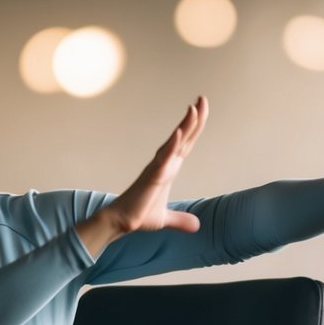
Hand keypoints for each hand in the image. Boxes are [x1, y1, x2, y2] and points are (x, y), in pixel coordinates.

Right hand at [77, 96, 208, 255]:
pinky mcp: (152, 177)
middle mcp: (163, 164)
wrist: (121, 222)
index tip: (202, 109)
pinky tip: (179, 133)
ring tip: (194, 108)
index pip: (186, 144)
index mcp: (168, 169)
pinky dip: (172, 146)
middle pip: (183, 137)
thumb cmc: (139, 215)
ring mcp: (157, 168)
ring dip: (184, 126)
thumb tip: (197, 226)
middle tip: (203, 98)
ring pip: (174, 143)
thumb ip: (181, 220)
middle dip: (194, 119)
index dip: (195, 127)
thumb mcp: (166, 219)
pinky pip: (163, 159)